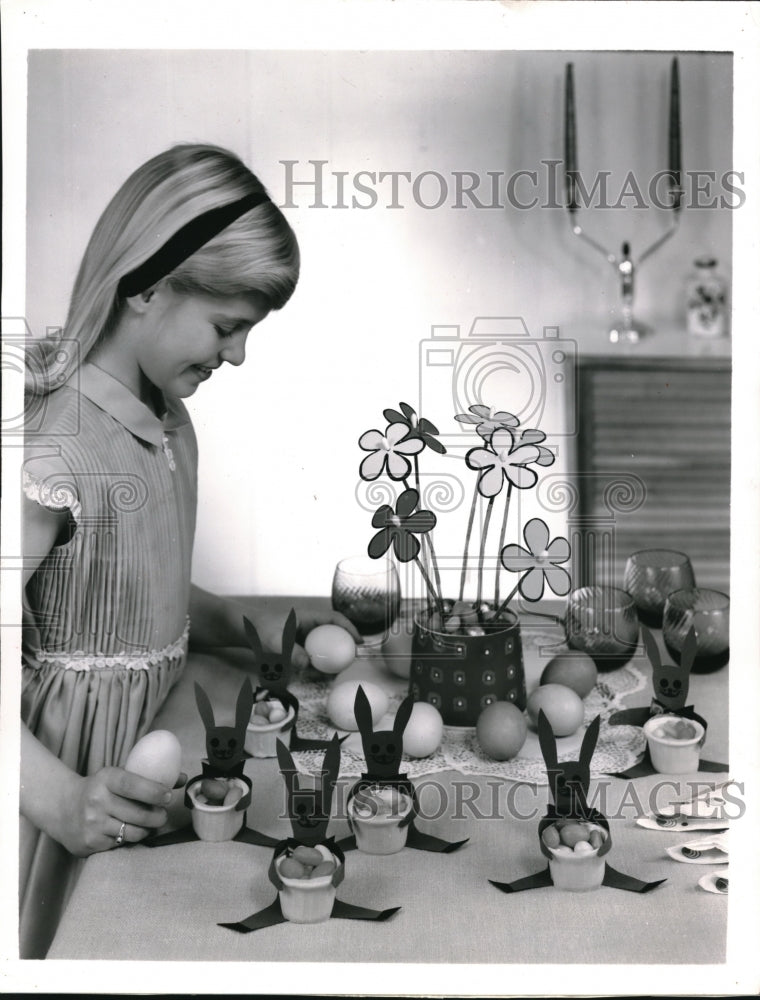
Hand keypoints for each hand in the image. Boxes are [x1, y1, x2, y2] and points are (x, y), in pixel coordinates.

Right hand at [58, 767, 172, 856]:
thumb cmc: (100, 789)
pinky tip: (129, 832)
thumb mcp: (118, 776)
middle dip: (157, 816)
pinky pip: (122, 844)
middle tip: (162, 815)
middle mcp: (97, 801)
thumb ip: (148, 777)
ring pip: (133, 832)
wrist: (63, 808)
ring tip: (149, 825)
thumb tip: (182, 778)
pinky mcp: (91, 843)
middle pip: (138, 813)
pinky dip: (131, 839)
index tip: (168, 796)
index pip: (133, 784)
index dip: (153, 791)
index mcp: (106, 779)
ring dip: (147, 830)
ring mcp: (93, 824)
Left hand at [257, 609, 362, 669]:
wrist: (248, 632)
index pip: (334, 618)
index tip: (358, 641)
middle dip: (345, 645)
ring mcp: (305, 637)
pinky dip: (320, 664)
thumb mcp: (275, 640)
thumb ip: (290, 651)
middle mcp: (310, 626)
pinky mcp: (300, 647)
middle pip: (334, 633)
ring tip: (338, 671)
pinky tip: (322, 675)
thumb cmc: (261, 630)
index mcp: (308, 617)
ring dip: (333, 657)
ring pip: (326, 646)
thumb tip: (307, 664)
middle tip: (351, 660)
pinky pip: (315, 655)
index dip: (349, 628)